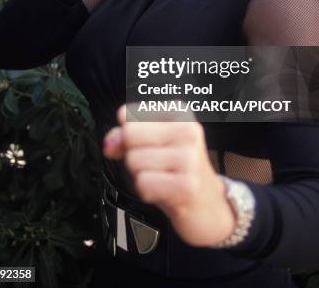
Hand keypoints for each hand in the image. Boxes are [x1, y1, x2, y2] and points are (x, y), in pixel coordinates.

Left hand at [102, 104, 236, 246]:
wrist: (208, 205)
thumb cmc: (177, 171)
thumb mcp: (152, 145)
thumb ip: (125, 136)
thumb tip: (110, 144)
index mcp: (179, 113)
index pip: (127, 114)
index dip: (127, 136)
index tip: (146, 145)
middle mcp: (188, 130)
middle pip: (129, 135)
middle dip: (133, 155)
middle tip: (156, 164)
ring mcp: (189, 157)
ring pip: (134, 161)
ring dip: (141, 176)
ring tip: (163, 178)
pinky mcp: (187, 185)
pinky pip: (143, 184)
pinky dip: (147, 192)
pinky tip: (165, 191)